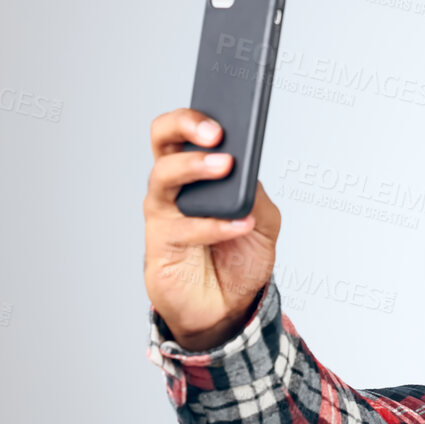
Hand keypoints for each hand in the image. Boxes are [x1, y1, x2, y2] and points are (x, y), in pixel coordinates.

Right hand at [143, 108, 281, 349]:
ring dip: (194, 168)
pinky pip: (184, 227)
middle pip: (162, 140)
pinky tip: (241, 222)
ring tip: (225, 166)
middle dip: (184, 126)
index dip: (196, 116)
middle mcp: (174, 187)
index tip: (223, 116)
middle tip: (215, 133)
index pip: (185, 130)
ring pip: (163, 177)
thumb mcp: (263, 220)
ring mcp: (165, 214)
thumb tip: (246, 168)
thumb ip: (254, 192)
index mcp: (197, 173)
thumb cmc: (239, 258)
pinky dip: (216, 224)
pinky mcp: (161, 245)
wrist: (229, 307)